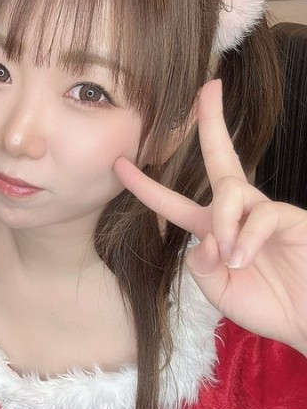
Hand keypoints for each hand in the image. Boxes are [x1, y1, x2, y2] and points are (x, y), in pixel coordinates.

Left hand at [114, 80, 306, 356]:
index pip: (173, 203)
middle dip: (212, 122)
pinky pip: (260, 215)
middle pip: (221, 158)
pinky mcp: (290, 216)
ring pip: (231, 192)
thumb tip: (205, 238)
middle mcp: (238, 212)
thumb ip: (200, 264)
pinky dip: (246, 238)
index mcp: (213, 230)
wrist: (306, 319)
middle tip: (208, 88)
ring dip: (224, 223)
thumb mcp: (217, 289)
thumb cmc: (266, 305)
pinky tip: (245, 258)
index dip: (147, 186)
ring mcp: (266, 211)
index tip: (120, 164)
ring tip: (233, 259)